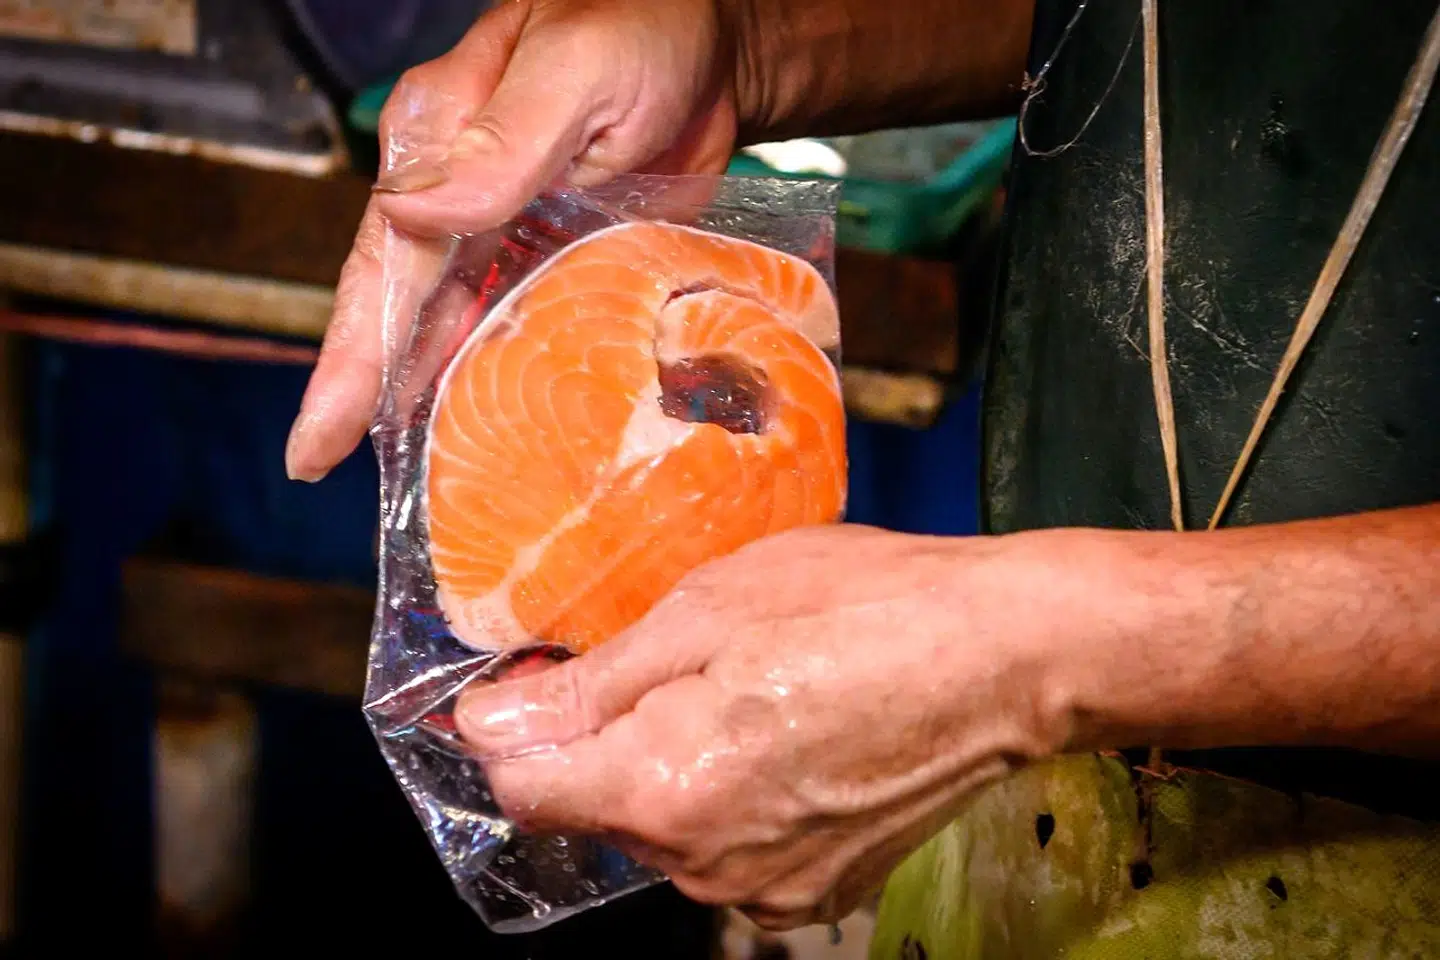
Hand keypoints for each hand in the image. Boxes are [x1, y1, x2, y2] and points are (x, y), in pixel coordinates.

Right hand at [286, 0, 741, 481]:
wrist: (717, 45)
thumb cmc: (644, 23)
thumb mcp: (576, 70)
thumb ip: (502, 143)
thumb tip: (412, 218)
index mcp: (440, 139)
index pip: (382, 262)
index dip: (350, 357)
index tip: (316, 439)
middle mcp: (462, 194)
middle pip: (402, 308)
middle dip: (365, 393)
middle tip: (322, 468)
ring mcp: (511, 231)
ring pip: (457, 327)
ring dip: (434, 398)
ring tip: (410, 480)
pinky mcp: (562, 255)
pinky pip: (522, 325)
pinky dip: (503, 378)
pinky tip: (495, 431)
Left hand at [453, 524, 1070, 929]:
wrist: (1004, 656)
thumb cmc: (861, 609)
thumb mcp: (706, 613)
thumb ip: (588, 686)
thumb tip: (486, 725)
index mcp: (663, 793)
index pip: (524, 792)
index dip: (521, 731)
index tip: (554, 681)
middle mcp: (705, 869)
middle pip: (601, 810)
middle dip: (615, 741)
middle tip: (691, 661)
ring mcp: (767, 892)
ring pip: (670, 830)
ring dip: (681, 768)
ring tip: (757, 693)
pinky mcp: (818, 892)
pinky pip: (734, 851)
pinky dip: (739, 800)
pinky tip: (793, 739)